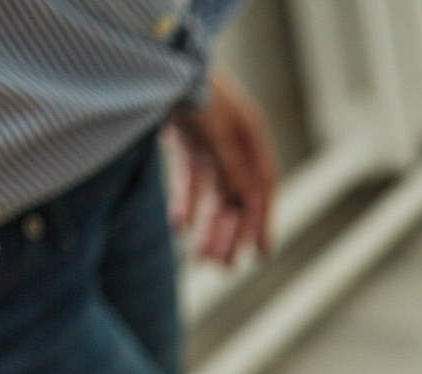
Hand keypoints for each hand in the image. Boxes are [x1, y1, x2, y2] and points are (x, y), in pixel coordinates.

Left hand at [165, 65, 278, 265]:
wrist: (159, 59)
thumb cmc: (191, 88)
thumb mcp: (214, 129)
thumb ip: (229, 165)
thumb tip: (245, 200)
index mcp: (251, 138)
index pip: (262, 188)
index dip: (262, 221)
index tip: (260, 254)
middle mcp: (235, 144)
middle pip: (238, 197)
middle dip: (231, 233)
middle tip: (222, 266)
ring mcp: (211, 144)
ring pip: (215, 195)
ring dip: (209, 226)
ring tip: (201, 257)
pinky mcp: (188, 144)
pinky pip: (191, 183)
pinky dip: (187, 205)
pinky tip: (179, 228)